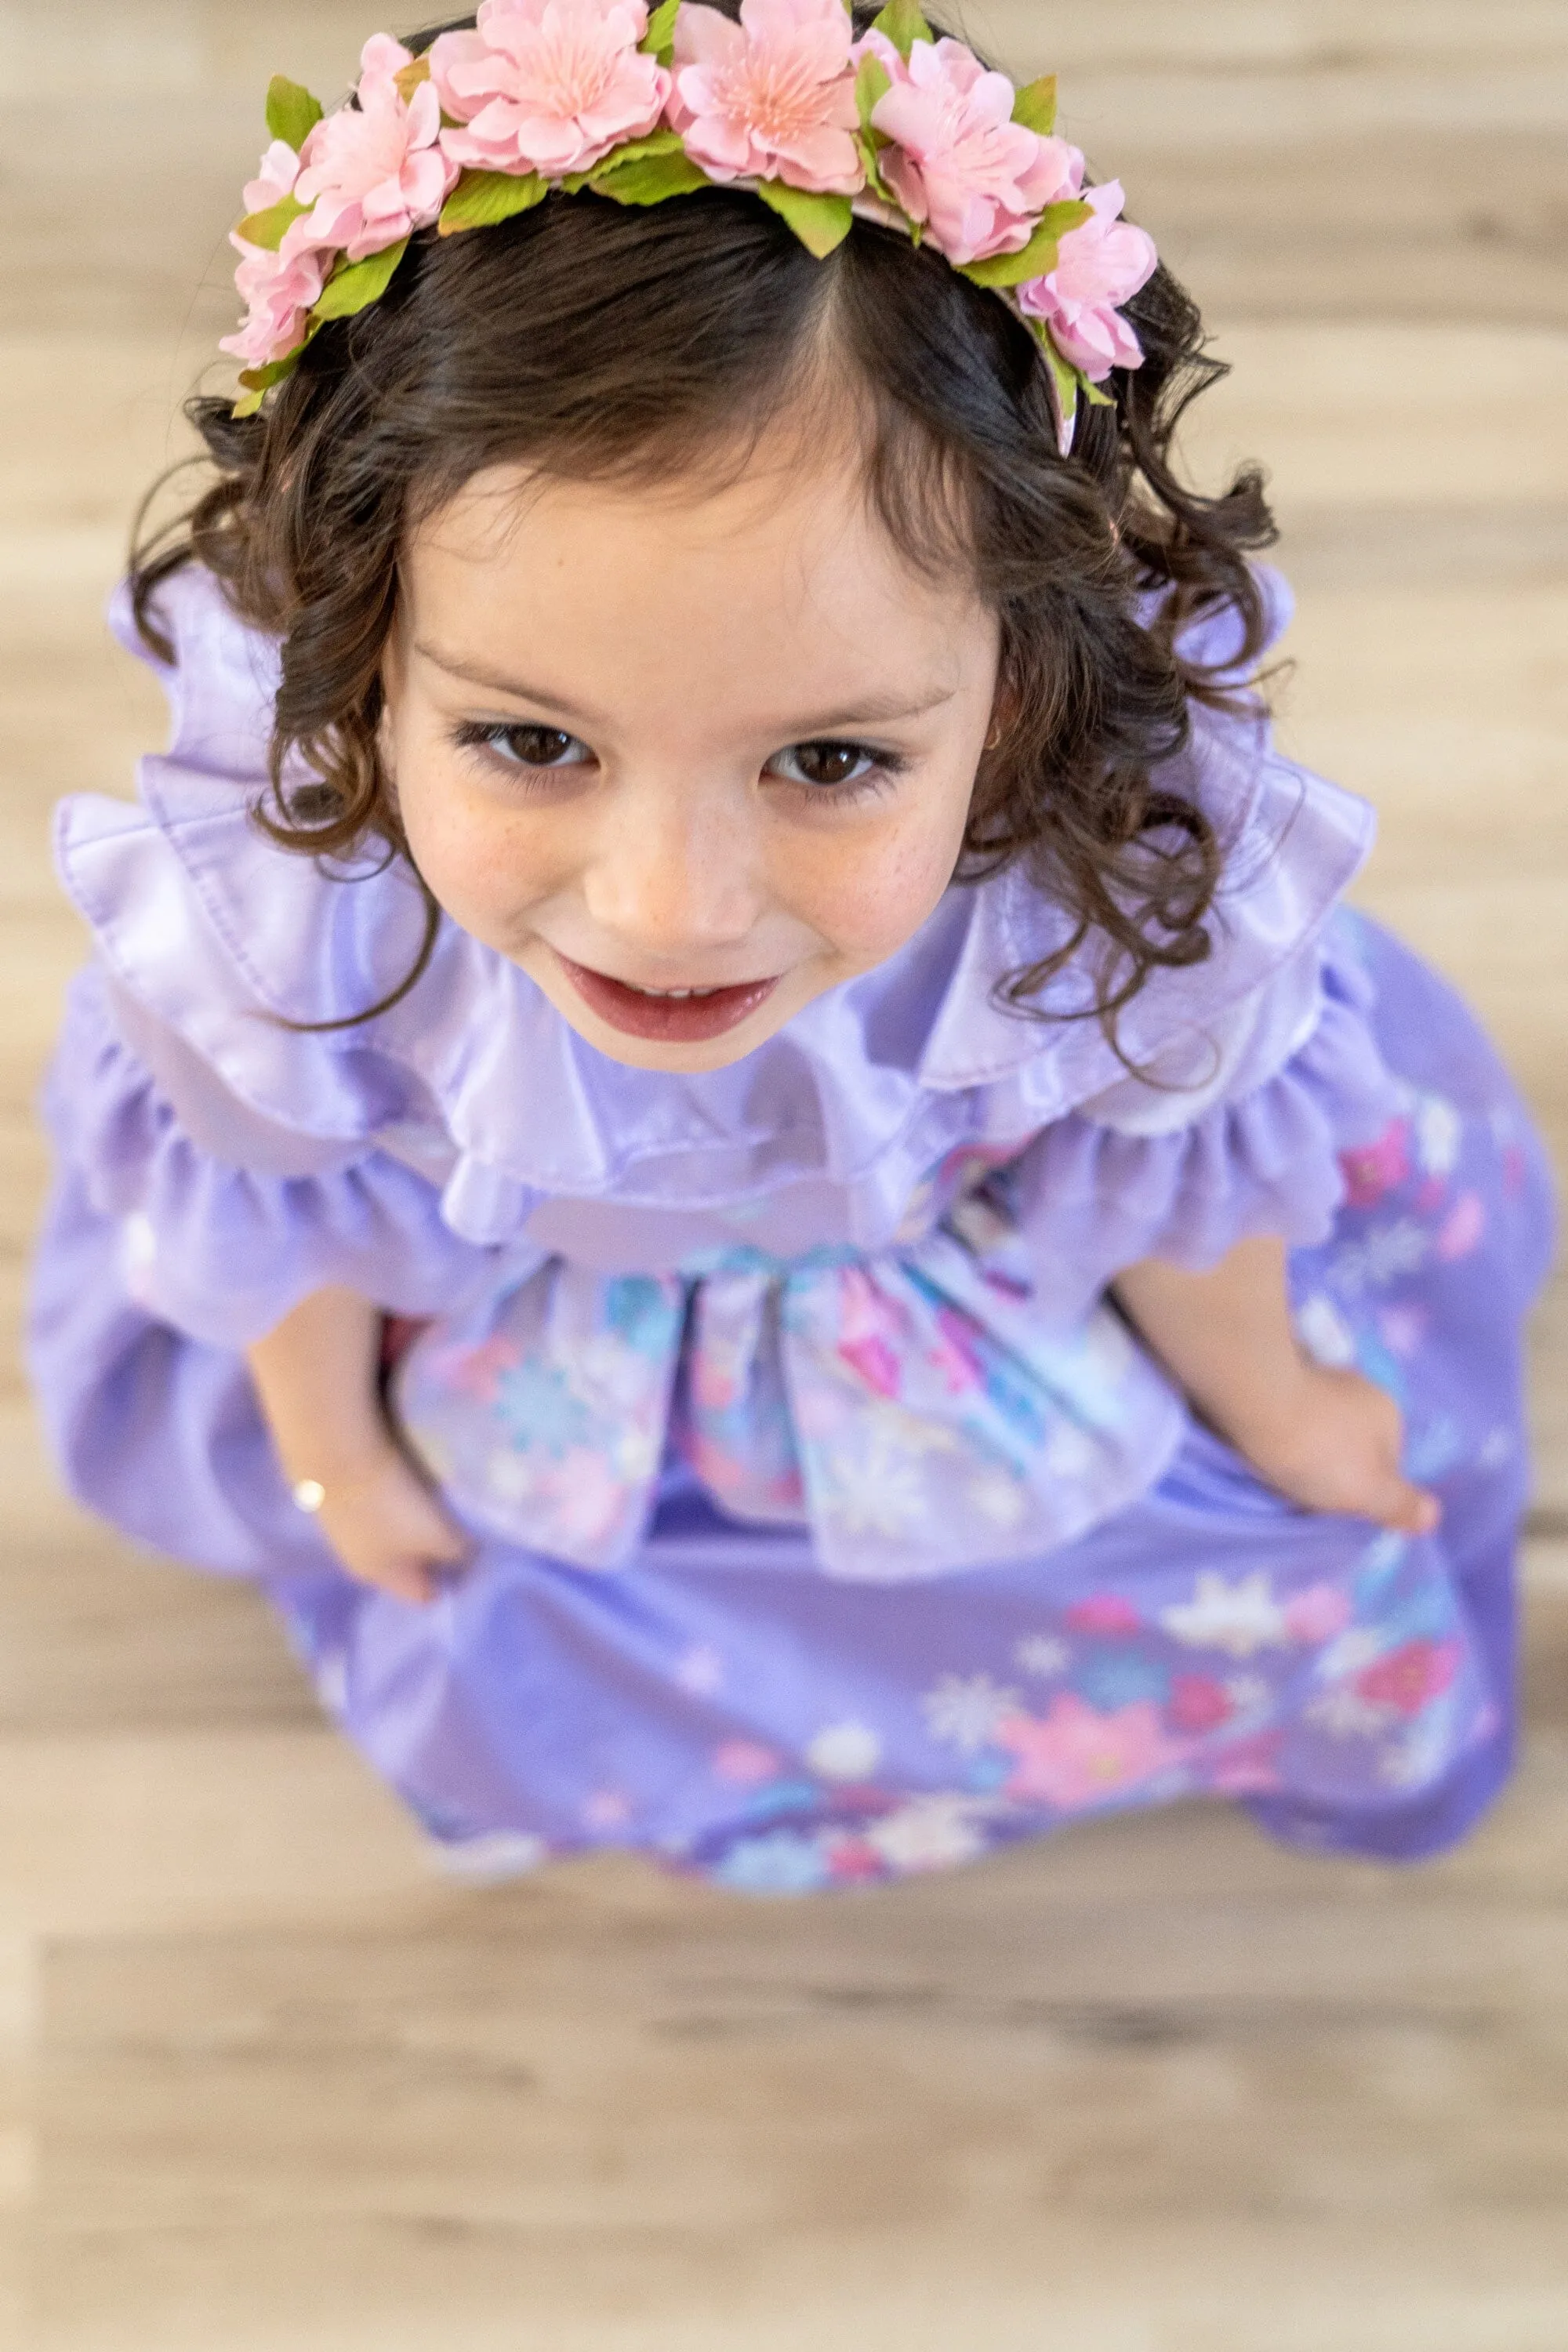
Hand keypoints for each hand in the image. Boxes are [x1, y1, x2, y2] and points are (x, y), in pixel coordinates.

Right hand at [299, 1442, 470, 1605]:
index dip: (450, 1583)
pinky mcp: (339, 1501)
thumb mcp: (437, 1534)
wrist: (339, 1457)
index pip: (421, 1595)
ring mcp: (345, 1530)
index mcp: (382, 1577)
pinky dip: (392, 1506)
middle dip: (430, 1554)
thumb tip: (468, 1556)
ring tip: (434, 1506)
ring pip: (388, 1538)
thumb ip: (458, 1552)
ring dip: (410, 1528)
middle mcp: (358, 1560)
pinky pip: (375, 1512)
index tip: (474, 1561)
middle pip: (404, 1566)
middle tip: (457, 1531)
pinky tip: (405, 1487)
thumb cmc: (392, 1506)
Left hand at [1218, 1361, 1440, 1535]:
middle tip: (1305, 1489)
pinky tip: (1259, 1443)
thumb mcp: (1367, 1491)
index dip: (1367, 1487)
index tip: (1338, 1505)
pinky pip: (1284, 1411)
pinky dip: (1277, 1427)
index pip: (1388, 1459)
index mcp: (1389, 1411)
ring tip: (1277, 1468)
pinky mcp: (1277, 1375)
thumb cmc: (1317, 1451)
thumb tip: (1432, 1515)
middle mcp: (1359, 1385)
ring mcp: (1316, 1374)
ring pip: (1317, 1424)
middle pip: (1352, 1439)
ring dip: (1303, 1443)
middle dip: (1333, 1463)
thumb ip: (1399, 1504)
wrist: (1252, 1400)